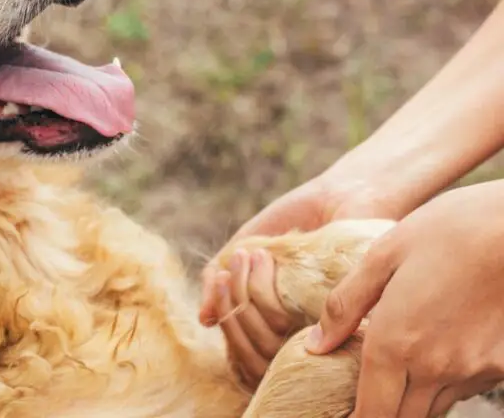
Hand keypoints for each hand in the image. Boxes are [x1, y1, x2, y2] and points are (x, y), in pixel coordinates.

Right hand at [199, 177, 401, 386]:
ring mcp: (320, 330)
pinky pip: (281, 323)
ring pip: (263, 339)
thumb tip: (203, 319)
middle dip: (231, 302)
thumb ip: (224, 284)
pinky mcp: (336, 317)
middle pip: (248, 348)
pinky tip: (261, 256)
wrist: (340, 194)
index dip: (225, 316)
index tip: (222, 277)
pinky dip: (260, 290)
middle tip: (236, 260)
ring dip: (244, 293)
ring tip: (251, 254)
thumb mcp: (249, 250)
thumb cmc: (297, 221)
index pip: (243, 349)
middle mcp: (302, 337)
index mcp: (282, 327)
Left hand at [306, 179, 503, 416]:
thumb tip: (315, 346)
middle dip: (379, 413)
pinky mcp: (501, 364)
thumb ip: (345, 305)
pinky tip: (437, 350)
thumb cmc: (451, 229)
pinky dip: (446, 382)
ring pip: (434, 407)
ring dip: (412, 399)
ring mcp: (474, 370)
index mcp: (396, 342)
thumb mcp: (384, 255)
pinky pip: (465, 388)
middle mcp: (436, 367)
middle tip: (365, 392)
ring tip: (398, 369)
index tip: (341, 414)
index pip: (370, 413)